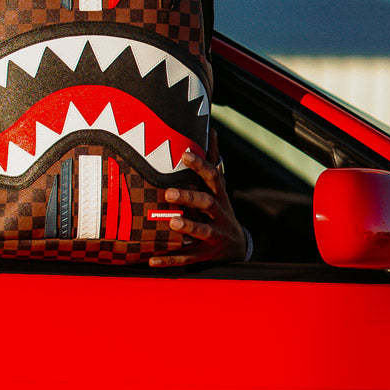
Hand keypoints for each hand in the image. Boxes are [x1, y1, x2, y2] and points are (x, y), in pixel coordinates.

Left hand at [149, 134, 247, 267]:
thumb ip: (212, 161)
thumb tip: (211, 130)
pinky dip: (169, 259)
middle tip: (168, 192)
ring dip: (187, 226)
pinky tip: (152, 260)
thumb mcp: (218, 188)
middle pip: (207, 203)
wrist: (237, 248)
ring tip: (171, 222)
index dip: (200, 164)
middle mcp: (219, 215)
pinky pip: (187, 258)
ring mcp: (214, 236)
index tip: (184, 153)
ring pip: (202, 231)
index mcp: (219, 197)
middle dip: (189, 197)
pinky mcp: (205, 256)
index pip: (213, 176)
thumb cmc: (219, 211)